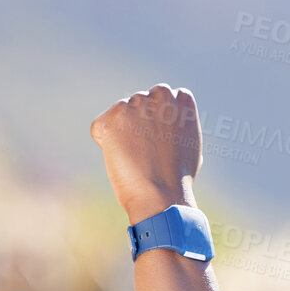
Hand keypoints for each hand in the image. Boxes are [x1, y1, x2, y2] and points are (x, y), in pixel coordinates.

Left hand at [90, 84, 202, 222]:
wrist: (163, 195)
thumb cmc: (178, 178)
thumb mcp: (189, 142)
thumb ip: (176, 124)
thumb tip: (165, 123)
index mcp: (181, 98)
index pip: (161, 100)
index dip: (157, 124)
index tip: (160, 143)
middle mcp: (159, 95)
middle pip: (139, 104)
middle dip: (138, 124)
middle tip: (145, 153)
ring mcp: (135, 104)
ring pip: (119, 115)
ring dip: (122, 134)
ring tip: (135, 158)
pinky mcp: (112, 118)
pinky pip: (100, 128)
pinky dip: (105, 143)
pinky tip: (121, 159)